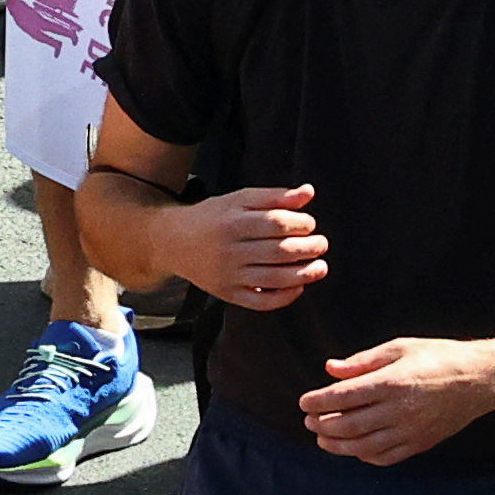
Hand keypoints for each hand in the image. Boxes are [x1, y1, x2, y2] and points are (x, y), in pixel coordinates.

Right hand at [174, 184, 326, 311]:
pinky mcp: (227, 294)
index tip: (310, 224)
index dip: (301, 224)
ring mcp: (227, 275)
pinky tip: (298, 286)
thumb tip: (308, 193)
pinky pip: (261, 302)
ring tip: (320, 267)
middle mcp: (228, 250)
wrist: (173, 241)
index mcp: (232, 222)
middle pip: (278, 252)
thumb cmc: (213, 217)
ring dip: (304, 274)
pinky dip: (284, 297)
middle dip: (309, 248)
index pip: (276, 223)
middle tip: (322, 244)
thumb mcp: (238, 200)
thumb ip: (274, 197)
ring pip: (274, 279)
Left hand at [295, 335, 494, 463]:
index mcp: (391, 383)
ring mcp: (410, 431)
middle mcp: (398, 410)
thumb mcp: (399, 347)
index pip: (341, 398)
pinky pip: (386, 457)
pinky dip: (364, 455)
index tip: (303, 402)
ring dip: (337, 445)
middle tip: (309, 421)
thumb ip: (362, 361)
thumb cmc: (438, 357)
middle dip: (322, 425)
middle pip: (347, 425)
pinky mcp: (420, 444)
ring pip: (363, 446)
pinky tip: (354, 448)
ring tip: (322, 438)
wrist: (480, 380)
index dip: (317, 402)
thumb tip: (330, 369)